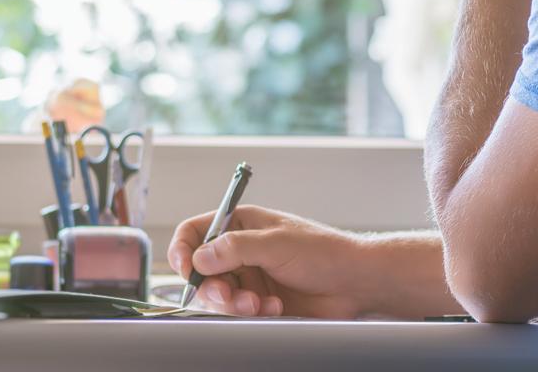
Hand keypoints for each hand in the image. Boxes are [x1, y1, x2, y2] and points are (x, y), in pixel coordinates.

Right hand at [167, 205, 373, 317]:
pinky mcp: (259, 301)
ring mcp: (250, 276)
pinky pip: (238, 312)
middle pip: (202, 270)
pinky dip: (251, 313)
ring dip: (234, 303)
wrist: (354, 282)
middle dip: (213, 287)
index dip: (184, 249)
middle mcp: (241, 250)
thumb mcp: (277, 244)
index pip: (195, 232)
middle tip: (230, 296)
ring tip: (258, 304)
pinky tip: (274, 309)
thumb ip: (236, 248)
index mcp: (242, 224)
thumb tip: (200, 256)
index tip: (186, 269)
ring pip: (218, 295)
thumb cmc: (323, 251)